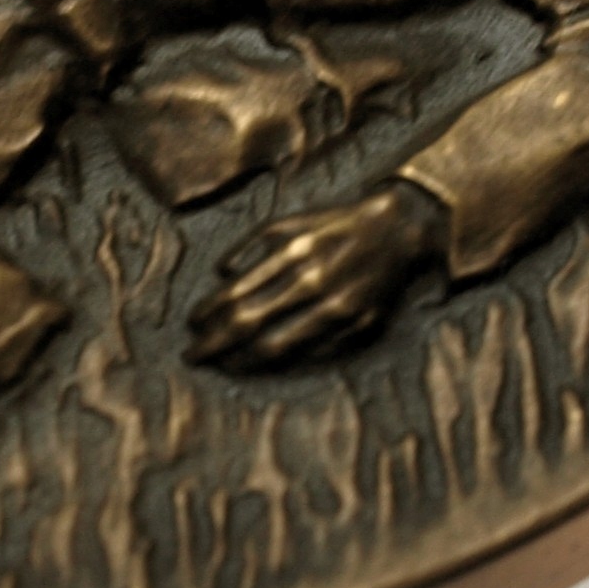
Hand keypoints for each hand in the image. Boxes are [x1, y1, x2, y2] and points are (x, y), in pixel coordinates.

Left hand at [187, 181, 446, 370]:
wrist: (396, 231)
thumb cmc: (332, 226)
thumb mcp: (287, 222)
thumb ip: (249, 245)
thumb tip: (218, 273)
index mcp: (291, 253)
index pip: (236, 293)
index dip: (208, 314)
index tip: (191, 325)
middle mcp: (312, 282)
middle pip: (250, 324)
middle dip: (214, 344)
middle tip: (192, 356)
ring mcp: (337, 308)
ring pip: (278, 346)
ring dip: (242, 360)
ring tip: (222, 365)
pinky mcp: (358, 327)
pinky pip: (310, 354)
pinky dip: (281, 362)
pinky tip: (262, 364)